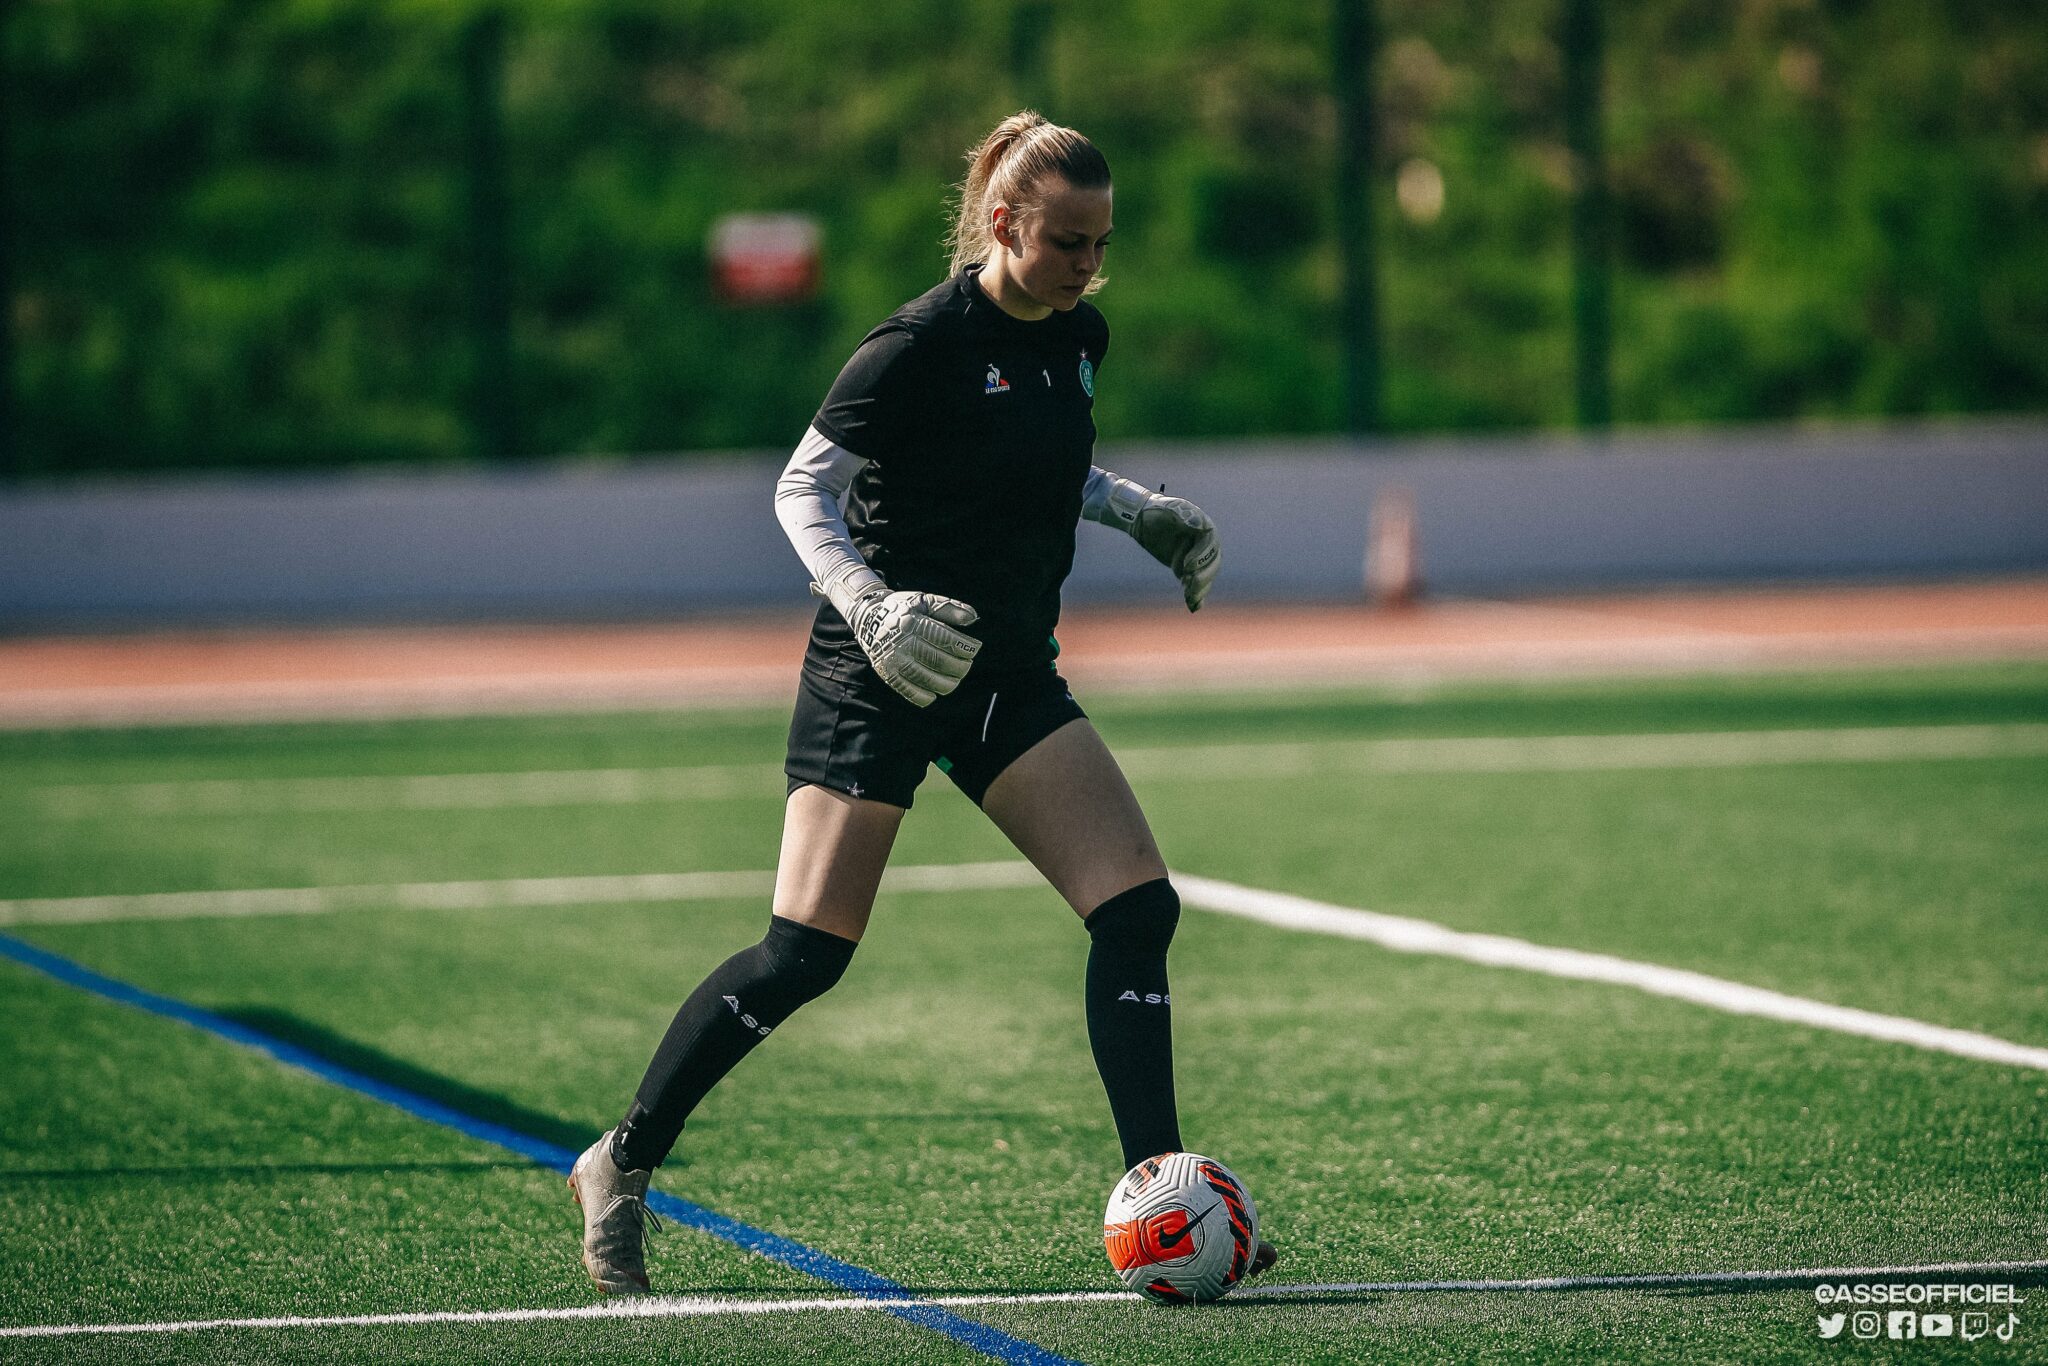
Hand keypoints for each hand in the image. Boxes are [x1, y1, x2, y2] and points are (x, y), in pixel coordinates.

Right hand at [843, 586, 980, 705]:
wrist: (868, 618)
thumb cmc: (902, 609)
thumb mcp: (923, 600)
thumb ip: (948, 607)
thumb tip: (973, 618)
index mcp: (914, 623)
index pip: (945, 639)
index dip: (964, 647)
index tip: (975, 649)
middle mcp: (903, 643)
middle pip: (939, 661)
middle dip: (959, 667)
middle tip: (966, 666)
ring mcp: (894, 661)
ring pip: (927, 679)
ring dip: (947, 683)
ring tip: (955, 679)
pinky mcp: (887, 674)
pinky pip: (909, 692)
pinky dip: (925, 696)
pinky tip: (935, 693)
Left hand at [1132, 496, 1220, 611]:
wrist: (1144, 520)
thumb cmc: (1156, 511)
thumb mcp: (1168, 508)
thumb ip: (1183, 515)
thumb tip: (1200, 524)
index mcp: (1203, 527)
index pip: (1210, 544)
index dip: (1201, 556)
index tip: (1187, 566)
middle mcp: (1205, 543)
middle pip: (1212, 563)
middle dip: (1202, 575)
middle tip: (1188, 584)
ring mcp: (1198, 557)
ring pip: (1206, 576)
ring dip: (1200, 588)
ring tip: (1189, 598)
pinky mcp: (1189, 569)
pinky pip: (1197, 584)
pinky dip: (1197, 596)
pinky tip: (1193, 607)